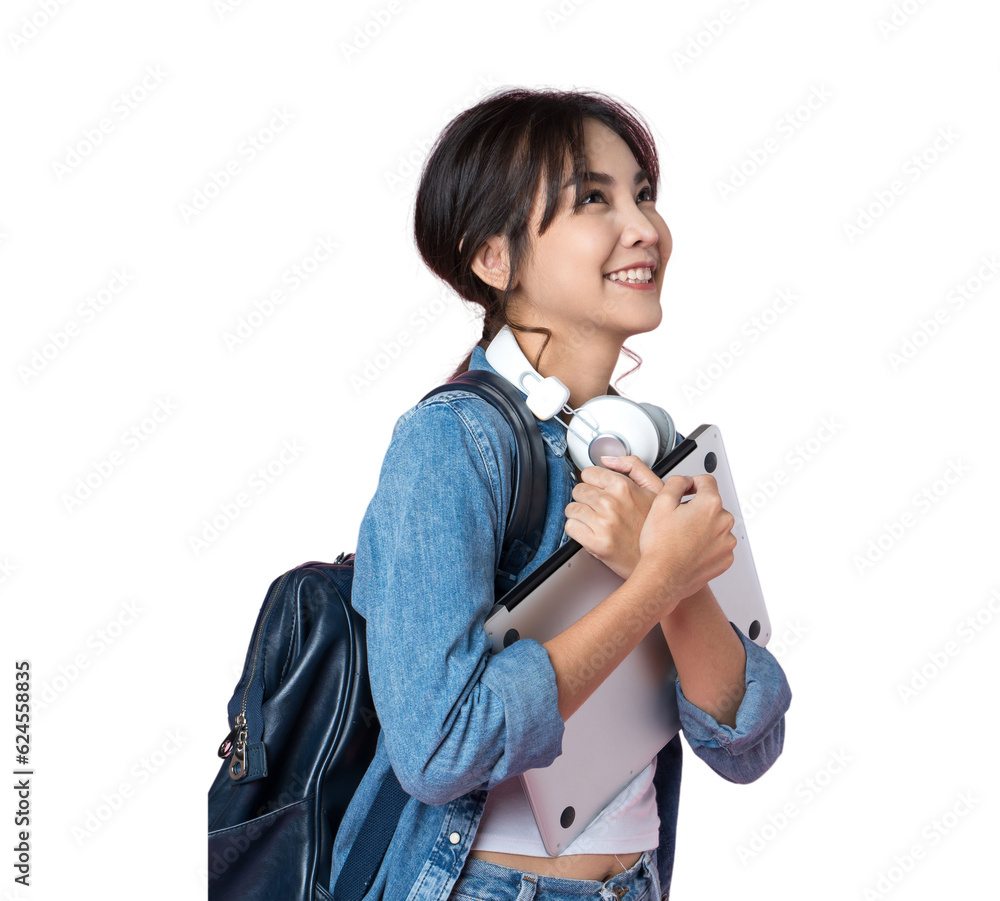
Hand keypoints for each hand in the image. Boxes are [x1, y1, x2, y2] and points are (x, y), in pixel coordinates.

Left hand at [562, 454, 665, 580]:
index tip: (598, 490)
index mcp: (623, 486)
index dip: (593, 482)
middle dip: (586, 498)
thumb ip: (633, 466)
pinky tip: (590, 532)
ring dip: (580, 514)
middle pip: (578, 490)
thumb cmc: (658, 527)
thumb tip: (607, 459)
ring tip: (595, 521)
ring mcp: (602, 523)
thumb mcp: (655, 488)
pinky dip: (577, 530)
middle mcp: (611, 503)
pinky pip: (571, 527)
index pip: (588, 473)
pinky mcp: (595, 542)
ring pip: (571, 509)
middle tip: (598, 508)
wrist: (662, 559)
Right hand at [635, 473, 736, 604]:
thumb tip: (685, 481)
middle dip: (696, 508)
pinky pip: (718, 545)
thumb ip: (676, 483)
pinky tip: (689, 550)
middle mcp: (724, 522)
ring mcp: (727, 542)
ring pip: (715, 525)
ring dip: (702, 527)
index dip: (692, 483)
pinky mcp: (725, 559)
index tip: (685, 491)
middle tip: (677, 520)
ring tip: (682, 538)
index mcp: (710, 504)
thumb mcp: (660, 503)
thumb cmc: (660, 546)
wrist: (662, 578)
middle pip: (711, 504)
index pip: (707, 481)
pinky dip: (706, 545)